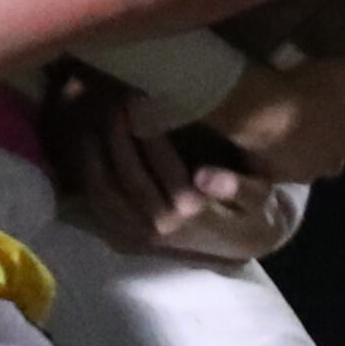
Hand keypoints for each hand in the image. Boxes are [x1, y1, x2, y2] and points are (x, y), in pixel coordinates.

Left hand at [72, 106, 304, 259]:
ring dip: (93, 155)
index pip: (160, 162)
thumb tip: (206, 177)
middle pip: (124, 175)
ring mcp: (138, 236)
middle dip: (115, 135)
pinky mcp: (126, 240)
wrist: (243, 247)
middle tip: (112, 102)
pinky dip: (85, 178)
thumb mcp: (260, 197)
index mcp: (192, 211)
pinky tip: (85, 149)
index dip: (147, 128)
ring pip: (102, 193)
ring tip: (93, 120)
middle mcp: (160, 226)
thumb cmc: (252, 211)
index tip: (139, 97)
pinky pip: (94, 207)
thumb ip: (239, 186)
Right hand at [200, 56, 344, 182]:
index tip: (334, 78)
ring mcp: (308, 173)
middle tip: (313, 98)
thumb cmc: (307, 90)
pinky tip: (274, 130)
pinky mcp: (280, 177)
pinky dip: (282, 148)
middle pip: (338, 135)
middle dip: (330, 119)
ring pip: (312, 151)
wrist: (259, 113)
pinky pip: (284, 160)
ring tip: (291, 116)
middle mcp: (338, 162)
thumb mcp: (342, 68)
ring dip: (307, 137)